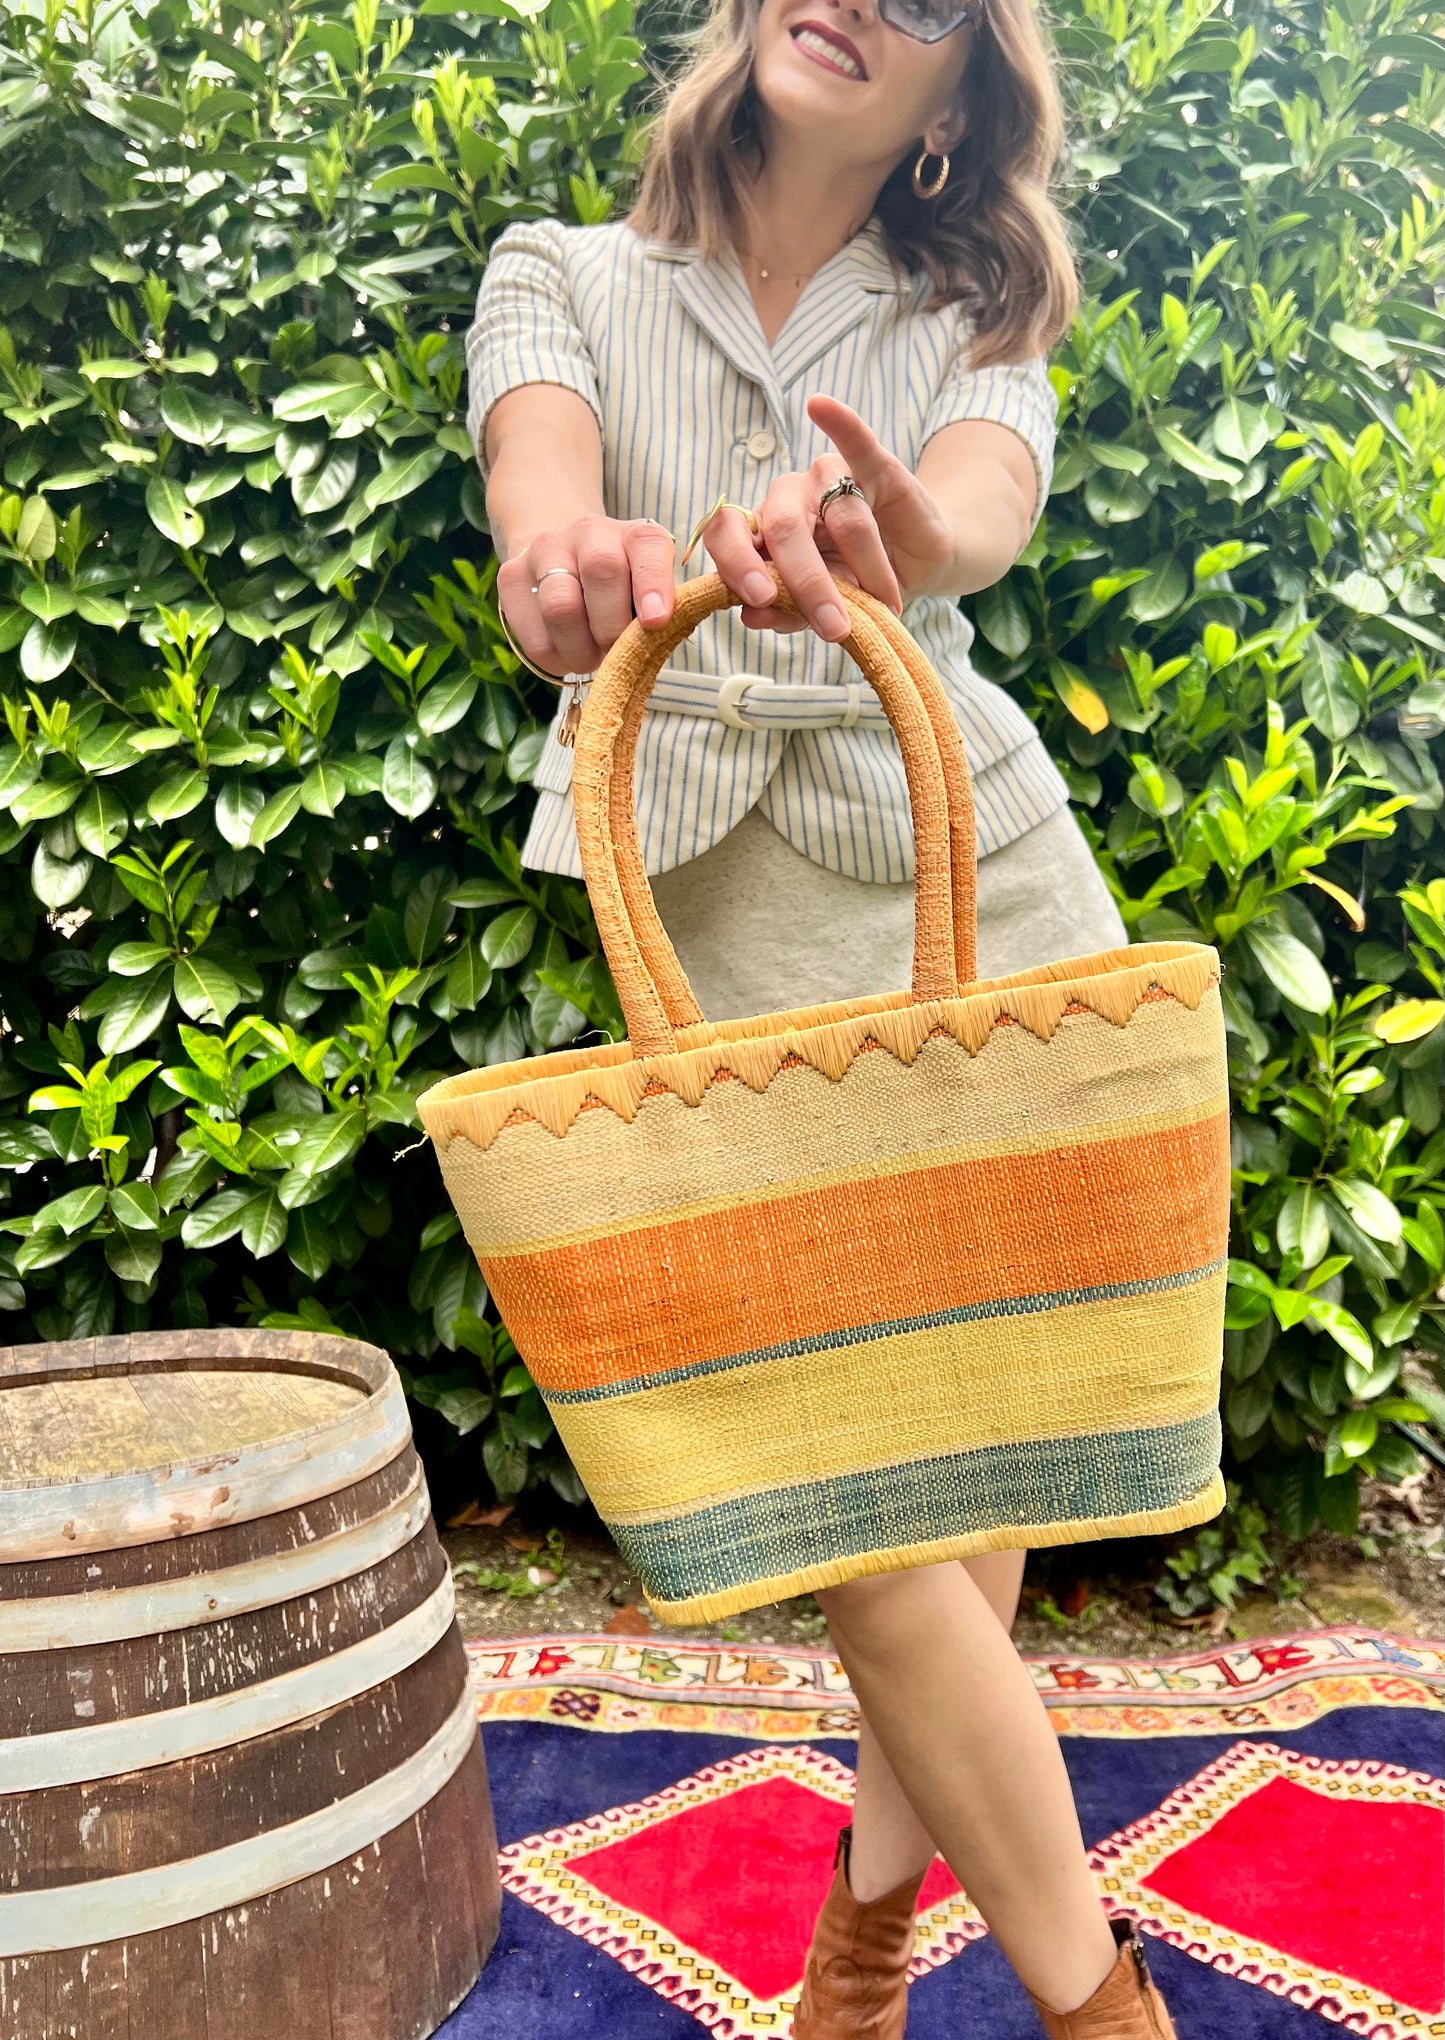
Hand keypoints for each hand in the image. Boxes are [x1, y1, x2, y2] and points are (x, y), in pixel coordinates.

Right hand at [497, 514, 676, 674]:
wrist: (558, 552)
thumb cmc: (619, 588)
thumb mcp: (648, 591)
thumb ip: (662, 613)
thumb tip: (660, 643)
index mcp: (635, 535)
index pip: (647, 547)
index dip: (653, 583)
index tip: (656, 620)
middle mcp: (590, 532)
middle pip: (601, 571)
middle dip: (613, 627)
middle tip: (616, 653)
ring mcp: (545, 550)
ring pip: (561, 607)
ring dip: (581, 649)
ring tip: (590, 657)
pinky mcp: (511, 576)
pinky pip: (533, 634)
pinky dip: (554, 657)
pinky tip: (565, 651)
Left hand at [699, 395, 956, 642]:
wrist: (912, 566)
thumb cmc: (854, 585)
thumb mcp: (821, 609)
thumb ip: (787, 612)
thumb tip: (752, 617)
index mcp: (760, 535)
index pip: (729, 538)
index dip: (737, 566)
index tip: (758, 602)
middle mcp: (787, 500)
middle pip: (784, 529)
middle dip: (806, 581)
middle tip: (830, 623)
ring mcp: (828, 479)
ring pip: (842, 518)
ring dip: (867, 568)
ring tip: (885, 605)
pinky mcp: (874, 465)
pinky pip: (856, 441)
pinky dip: (840, 422)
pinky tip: (819, 406)